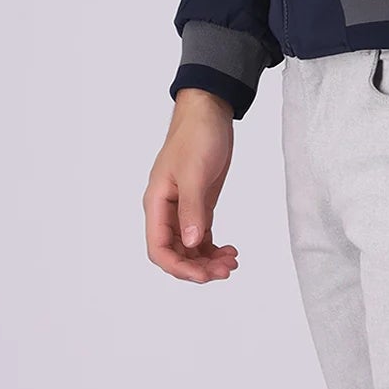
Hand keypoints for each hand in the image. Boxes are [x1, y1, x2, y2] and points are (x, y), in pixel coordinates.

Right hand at [143, 90, 239, 280]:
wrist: (208, 113)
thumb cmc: (196, 136)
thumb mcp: (194, 173)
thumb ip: (191, 209)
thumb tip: (189, 242)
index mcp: (156, 204)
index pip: (158, 248)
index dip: (179, 267)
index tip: (203, 275)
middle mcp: (166, 211)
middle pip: (175, 253)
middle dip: (198, 267)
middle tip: (226, 270)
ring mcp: (182, 209)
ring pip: (189, 248)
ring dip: (208, 261)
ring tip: (232, 262)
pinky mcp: (198, 205)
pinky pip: (201, 237)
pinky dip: (213, 249)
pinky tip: (230, 251)